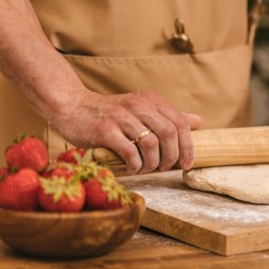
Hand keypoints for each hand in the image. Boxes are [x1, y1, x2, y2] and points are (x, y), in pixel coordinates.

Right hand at [50, 89, 200, 174]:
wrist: (72, 107)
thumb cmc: (110, 114)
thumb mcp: (142, 110)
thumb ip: (168, 116)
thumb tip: (197, 121)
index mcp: (151, 100)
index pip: (180, 122)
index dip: (188, 146)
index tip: (187, 163)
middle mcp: (138, 105)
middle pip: (169, 133)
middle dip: (172, 156)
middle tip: (164, 168)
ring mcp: (121, 117)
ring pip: (151, 143)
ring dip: (153, 163)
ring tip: (146, 168)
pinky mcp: (104, 130)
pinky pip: (130, 151)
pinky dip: (135, 165)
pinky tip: (132, 168)